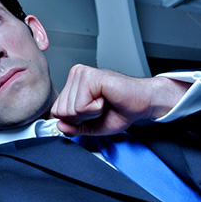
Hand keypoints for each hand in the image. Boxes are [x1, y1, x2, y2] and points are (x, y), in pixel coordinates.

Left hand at [51, 64, 189, 135]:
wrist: (143, 103)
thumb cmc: (121, 110)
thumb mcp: (91, 126)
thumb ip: (73, 127)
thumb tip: (59, 125)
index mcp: (73, 84)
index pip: (57, 111)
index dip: (76, 120)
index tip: (93, 112)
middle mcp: (76, 74)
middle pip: (61, 111)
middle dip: (82, 118)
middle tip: (100, 107)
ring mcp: (83, 73)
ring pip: (70, 110)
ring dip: (91, 113)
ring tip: (104, 103)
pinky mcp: (91, 77)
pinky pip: (81, 106)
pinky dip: (96, 110)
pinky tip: (106, 99)